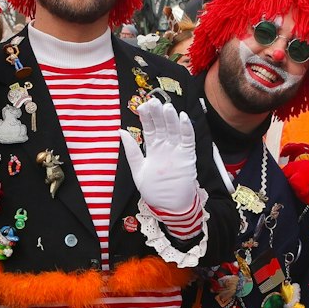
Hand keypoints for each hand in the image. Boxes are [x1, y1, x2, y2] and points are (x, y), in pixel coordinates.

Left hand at [122, 99, 199, 214]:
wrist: (170, 206)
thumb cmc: (154, 190)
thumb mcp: (138, 170)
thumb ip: (131, 151)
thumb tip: (120, 131)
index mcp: (153, 148)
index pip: (149, 127)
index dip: (146, 117)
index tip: (141, 106)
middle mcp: (165, 146)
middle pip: (161, 125)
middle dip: (157, 113)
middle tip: (153, 101)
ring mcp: (177, 150)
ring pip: (174, 129)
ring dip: (171, 118)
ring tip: (166, 107)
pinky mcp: (188, 156)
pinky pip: (188, 139)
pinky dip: (186, 129)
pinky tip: (182, 118)